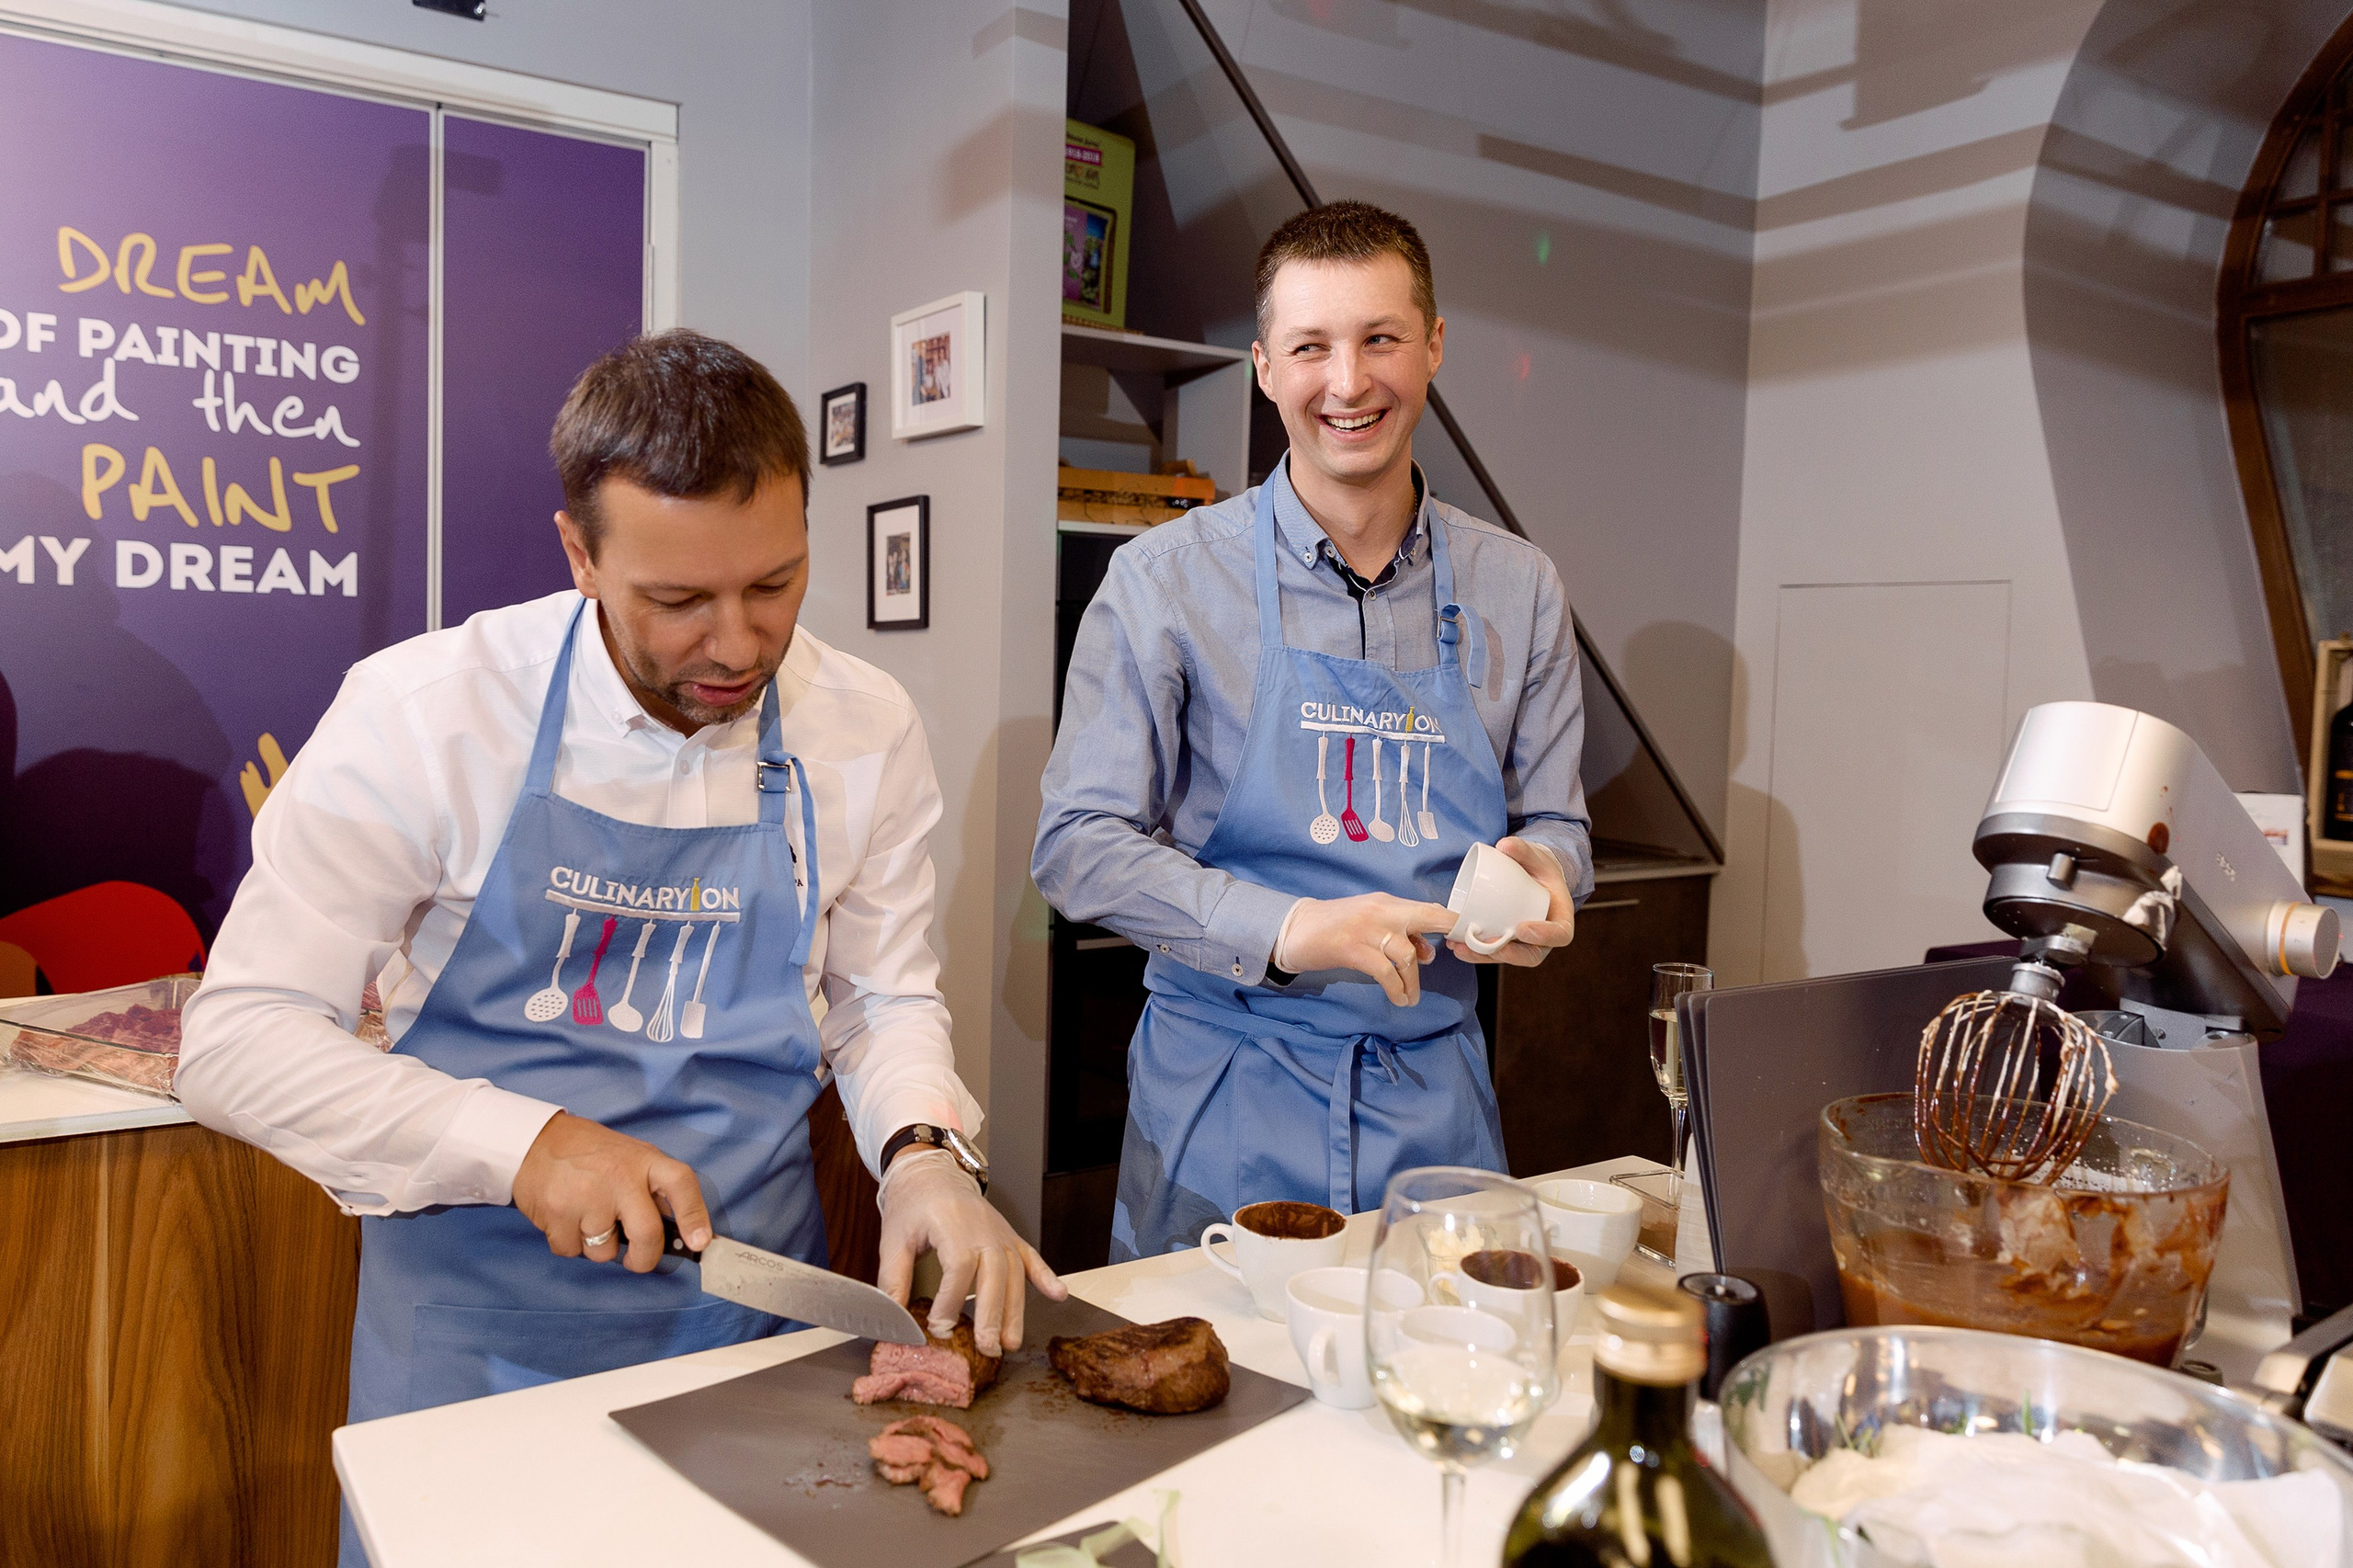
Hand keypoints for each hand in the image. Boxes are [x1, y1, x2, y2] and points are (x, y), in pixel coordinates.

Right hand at [510, 1110, 710, 1273]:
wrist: (535, 1140)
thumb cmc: (589, 1153)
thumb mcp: (630, 1156)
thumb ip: (651, 1188)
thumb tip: (680, 1231)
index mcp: (643, 1160)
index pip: (681, 1184)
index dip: (695, 1215)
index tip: (700, 1242)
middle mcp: (619, 1177)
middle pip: (647, 1235)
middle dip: (644, 1259)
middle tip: (637, 1259)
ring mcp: (587, 1197)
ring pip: (605, 1252)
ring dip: (597, 1246)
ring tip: (587, 1217)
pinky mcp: (557, 1213)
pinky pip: (572, 1251)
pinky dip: (569, 1244)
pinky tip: (566, 1219)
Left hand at [877, 1147, 1065, 1354]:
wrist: (932, 1174)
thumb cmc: (912, 1207)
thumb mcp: (892, 1239)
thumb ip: (893, 1280)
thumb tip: (894, 1320)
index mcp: (952, 1224)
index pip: (959, 1265)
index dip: (951, 1299)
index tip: (939, 1328)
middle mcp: (983, 1228)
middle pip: (994, 1273)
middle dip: (992, 1314)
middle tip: (987, 1347)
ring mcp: (1001, 1233)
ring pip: (1014, 1273)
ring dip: (1015, 1310)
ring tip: (1010, 1343)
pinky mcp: (1010, 1238)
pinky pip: (1032, 1258)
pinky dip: (1046, 1276)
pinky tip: (1058, 1295)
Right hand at [1277, 892, 1457, 1005]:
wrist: (1295, 929)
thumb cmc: (1334, 927)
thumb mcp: (1370, 923)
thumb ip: (1399, 932)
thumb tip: (1429, 951)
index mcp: (1386, 902)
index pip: (1427, 907)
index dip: (1451, 919)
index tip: (1467, 934)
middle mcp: (1380, 911)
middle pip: (1425, 918)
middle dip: (1447, 932)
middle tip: (1460, 952)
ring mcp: (1366, 929)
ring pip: (1406, 954)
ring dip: (1413, 980)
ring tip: (1412, 997)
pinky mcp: (1352, 949)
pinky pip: (1385, 972)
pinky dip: (1396, 989)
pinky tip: (1399, 998)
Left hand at [1446, 837, 1575, 966]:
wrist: (1532, 879)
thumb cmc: (1539, 870)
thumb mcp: (1536, 858)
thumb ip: (1524, 850)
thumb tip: (1505, 845)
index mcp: (1561, 918)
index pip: (1560, 934)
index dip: (1543, 936)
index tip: (1521, 928)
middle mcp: (1545, 938)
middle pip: (1531, 955)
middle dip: (1508, 953)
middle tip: (1487, 943)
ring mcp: (1525, 945)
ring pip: (1508, 958)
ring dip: (1484, 956)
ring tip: (1461, 947)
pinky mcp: (1507, 944)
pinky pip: (1493, 953)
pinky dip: (1474, 952)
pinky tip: (1456, 945)